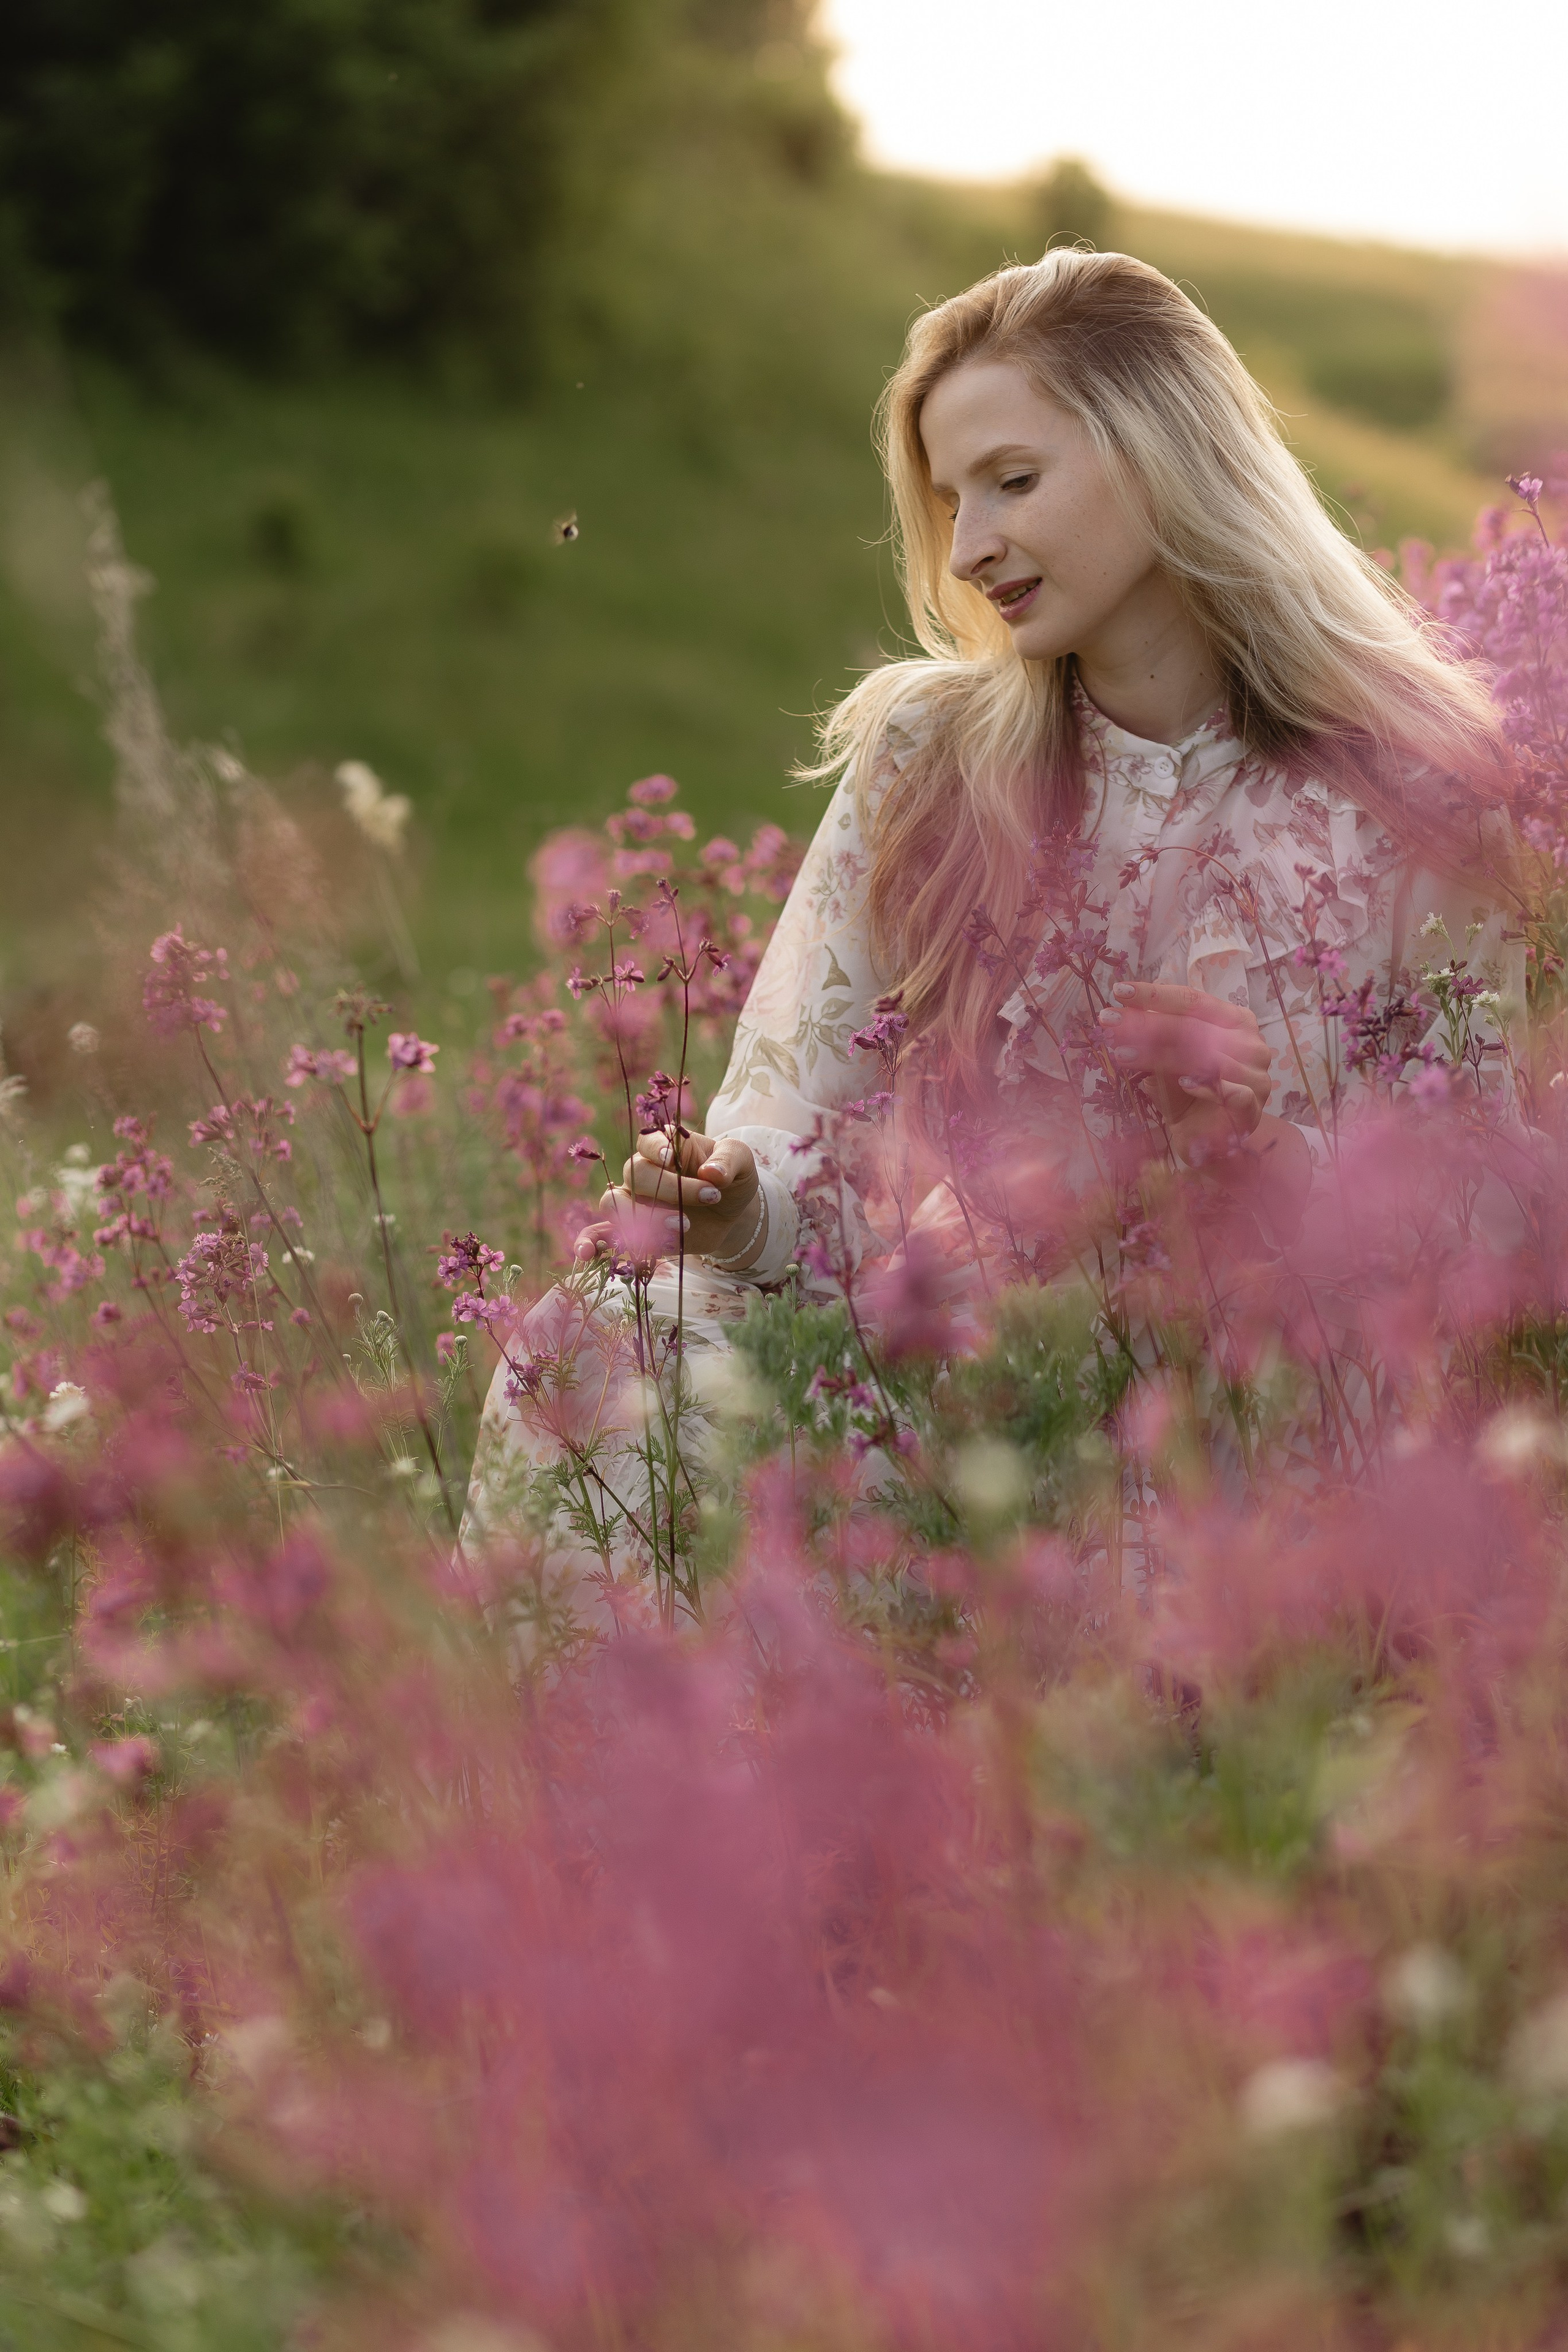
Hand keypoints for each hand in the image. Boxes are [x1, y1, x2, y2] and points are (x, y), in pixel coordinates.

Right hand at [575, 1130, 761, 1264]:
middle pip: (635, 1175)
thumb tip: (713, 1174)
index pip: (648, 1141)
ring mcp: (633, 1201)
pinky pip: (599, 1233)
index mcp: (666, 1146)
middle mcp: (643, 1171)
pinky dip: (589, 1242)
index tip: (673, 1160)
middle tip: (709, 1199)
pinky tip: (585, 1254)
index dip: (656, 1149)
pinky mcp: (632, 1230)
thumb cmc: (731, 1179)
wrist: (731, 1214)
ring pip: (614, 1203)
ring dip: (641, 1217)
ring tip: (679, 1227)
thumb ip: (728, 1162)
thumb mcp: (742, 1162)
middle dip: (669, 1190)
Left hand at [1097, 980, 1272, 1160]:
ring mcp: (1255, 1073)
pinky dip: (1204, 1086)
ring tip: (1122, 1053)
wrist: (1207, 1141)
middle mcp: (1250, 1042)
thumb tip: (1121, 1011)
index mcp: (1234, 1020)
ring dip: (1161, 1054)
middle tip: (1109, 1021)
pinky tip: (1183, 1084)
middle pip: (1195, 1025)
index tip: (1120, 991)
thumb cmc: (1188, 1094)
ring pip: (1207, 1056)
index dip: (1155, 995)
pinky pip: (1229, 1091)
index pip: (1193, 1000)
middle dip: (1148, 1023)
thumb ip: (1155, 1037)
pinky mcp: (1252, 1106)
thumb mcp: (1166, 1059)